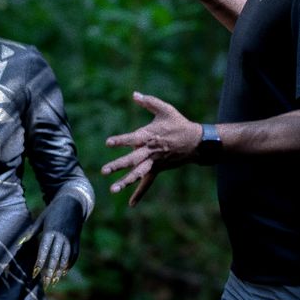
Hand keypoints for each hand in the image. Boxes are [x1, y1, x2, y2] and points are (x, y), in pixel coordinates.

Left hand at [25, 193, 85, 287]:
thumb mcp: (41, 219)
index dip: (40, 262)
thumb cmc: (53, 211)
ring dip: (60, 270)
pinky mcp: (77, 240)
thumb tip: (20, 243)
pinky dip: (70, 264)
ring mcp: (71, 238)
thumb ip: (32, 232)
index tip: (35, 273)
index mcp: (51, 231)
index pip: (44, 250)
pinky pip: (74, 254)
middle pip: (56, 256)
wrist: (73, 202)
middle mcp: (61, 236)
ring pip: (66, 257)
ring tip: (55, 281)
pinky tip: (64, 272)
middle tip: (46, 283)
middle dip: (50, 271)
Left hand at [102, 92, 199, 206]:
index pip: (132, 138)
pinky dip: (139, 193)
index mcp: (149, 136)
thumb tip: (134, 94)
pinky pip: (148, 183)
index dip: (121, 140)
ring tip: (112, 190)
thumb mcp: (165, 109)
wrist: (195, 142)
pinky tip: (131, 204)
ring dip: (125, 182)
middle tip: (104, 171)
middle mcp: (150, 151)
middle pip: (132, 160)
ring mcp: (154, 162)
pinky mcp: (158, 169)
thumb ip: (149, 101)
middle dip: (118, 165)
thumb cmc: (178, 124)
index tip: (108, 143)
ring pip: (138, 174)